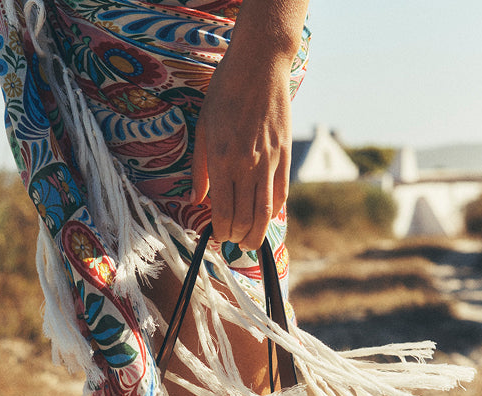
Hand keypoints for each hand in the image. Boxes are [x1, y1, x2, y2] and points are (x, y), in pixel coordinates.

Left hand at [190, 37, 293, 250]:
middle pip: (245, 219)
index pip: (224, 213)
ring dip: (257, 234)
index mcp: (222, 161)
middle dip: (237, 238)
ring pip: (265, 213)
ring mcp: (268, 163)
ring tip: (250, 242)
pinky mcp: (284, 156)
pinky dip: (273, 212)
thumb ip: (200, 169)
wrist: (259, 66)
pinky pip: (280, 194)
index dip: (221, 232)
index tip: (217, 236)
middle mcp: (246, 167)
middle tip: (232, 242)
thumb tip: (196, 200)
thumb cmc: (225, 93)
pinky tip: (266, 218)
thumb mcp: (203, 129)